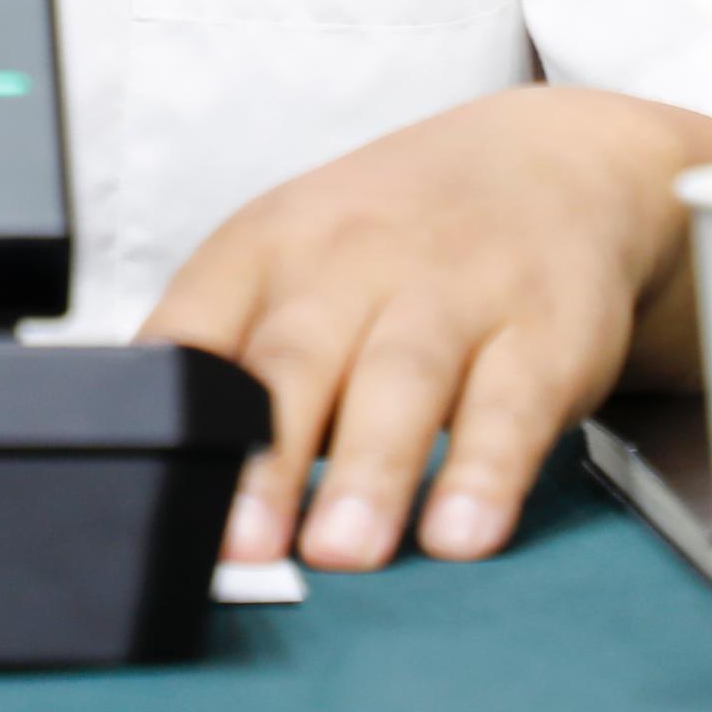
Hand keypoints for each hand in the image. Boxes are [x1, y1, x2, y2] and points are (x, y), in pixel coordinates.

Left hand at [142, 88, 691, 570]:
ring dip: (370, 470)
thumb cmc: (393, 238)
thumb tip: (165, 484)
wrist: (552, 161)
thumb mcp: (292, 262)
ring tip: (343, 550)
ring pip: (401, 379)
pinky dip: (487, 473)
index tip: (160, 496)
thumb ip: (231, 359)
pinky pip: (512, 407)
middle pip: (295, 360)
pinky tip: (464, 532)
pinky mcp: (542, 334)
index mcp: (267, 248)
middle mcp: (353, 260)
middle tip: (244, 546)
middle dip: (265, 457)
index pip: (196, 329)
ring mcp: (453, 291)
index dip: (171, 417)